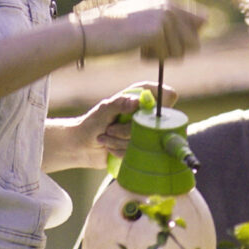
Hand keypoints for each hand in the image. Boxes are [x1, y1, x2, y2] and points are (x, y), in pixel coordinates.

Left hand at [44, 81, 178, 170]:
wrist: (82, 146)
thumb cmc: (91, 123)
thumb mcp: (104, 110)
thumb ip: (119, 103)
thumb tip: (136, 102)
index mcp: (139, 98)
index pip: (165, 95)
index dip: (163, 102)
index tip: (146, 113)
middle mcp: (145, 115)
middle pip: (155, 123)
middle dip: (127, 130)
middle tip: (109, 129)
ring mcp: (144, 133)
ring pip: (145, 140)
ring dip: (120, 141)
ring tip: (105, 138)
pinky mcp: (141, 149)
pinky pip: (139, 153)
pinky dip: (121, 152)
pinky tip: (110, 148)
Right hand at [79, 0, 207, 60]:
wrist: (91, 32)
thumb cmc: (115, 30)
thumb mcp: (145, 19)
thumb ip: (169, 22)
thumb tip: (200, 30)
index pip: (202, 18)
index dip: (191, 35)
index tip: (172, 42)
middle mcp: (169, 4)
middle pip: (195, 40)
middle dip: (177, 51)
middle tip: (155, 48)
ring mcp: (164, 16)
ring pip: (181, 52)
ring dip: (163, 56)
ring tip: (142, 47)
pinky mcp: (158, 31)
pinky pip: (167, 57)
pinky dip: (153, 59)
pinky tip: (137, 50)